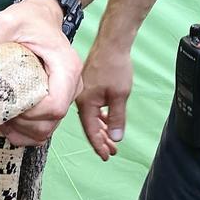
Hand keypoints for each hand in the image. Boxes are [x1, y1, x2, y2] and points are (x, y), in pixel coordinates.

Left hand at [0, 0, 82, 145]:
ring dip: (20, 131)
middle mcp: (71, 86)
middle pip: (49, 123)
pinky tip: (7, 122)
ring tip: (0, 118)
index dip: (30, 114)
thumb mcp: (5, 23)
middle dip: (20, 125)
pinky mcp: (55, 103)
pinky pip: (42, 129)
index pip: (55, 106)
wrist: (41, 18)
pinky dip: (24, 132)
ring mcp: (65, 97)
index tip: (7, 105)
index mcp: (66, 67)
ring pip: (45, 131)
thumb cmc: (27, 20)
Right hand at [76, 40, 131, 160]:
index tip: (107, 156)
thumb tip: (116, 138)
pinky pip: (92, 108)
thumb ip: (117, 118)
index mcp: (85, 104)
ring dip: (102, 129)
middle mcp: (80, 100)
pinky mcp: (88, 88)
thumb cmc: (114, 66)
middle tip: (113, 152)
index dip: (99, 145)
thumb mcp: (120, 95)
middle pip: (90, 126)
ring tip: (112, 140)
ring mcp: (83, 94)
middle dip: (102, 140)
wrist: (111, 43)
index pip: (91, 131)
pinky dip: (100, 117)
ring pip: (92, 117)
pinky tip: (107, 121)